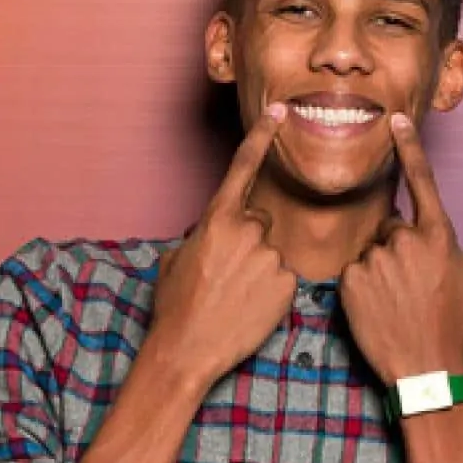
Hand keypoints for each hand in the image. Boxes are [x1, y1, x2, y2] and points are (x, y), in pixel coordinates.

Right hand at [150, 103, 296, 386]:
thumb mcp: (177, 258)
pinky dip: (271, 291)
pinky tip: (250, 307)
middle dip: (249, 240)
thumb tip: (214, 232)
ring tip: (235, 295)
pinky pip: (284, 278)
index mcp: (217, 219)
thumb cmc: (175, 304)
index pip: (243, 167)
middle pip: (260, 221)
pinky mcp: (287, 284)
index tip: (280, 112)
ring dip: (259, 268)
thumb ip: (203, 234)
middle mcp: (247, 231)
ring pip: (272, 252)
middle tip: (228, 273)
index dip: (261, 136)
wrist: (187, 350)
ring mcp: (270, 257)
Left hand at [340, 113, 462, 384]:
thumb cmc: (456, 327)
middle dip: (398, 250)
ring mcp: (375, 260)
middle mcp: (405, 241)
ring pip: (373, 253)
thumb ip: (458, 251)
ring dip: (381, 272)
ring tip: (396, 304)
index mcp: (438, 236)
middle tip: (411, 287)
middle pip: (393, 229)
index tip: (396, 119)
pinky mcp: (350, 281)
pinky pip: (354, 273)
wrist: (427, 371)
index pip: (422, 181)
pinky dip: (362, 289)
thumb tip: (446, 244)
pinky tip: (378, 310)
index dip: (409, 147)